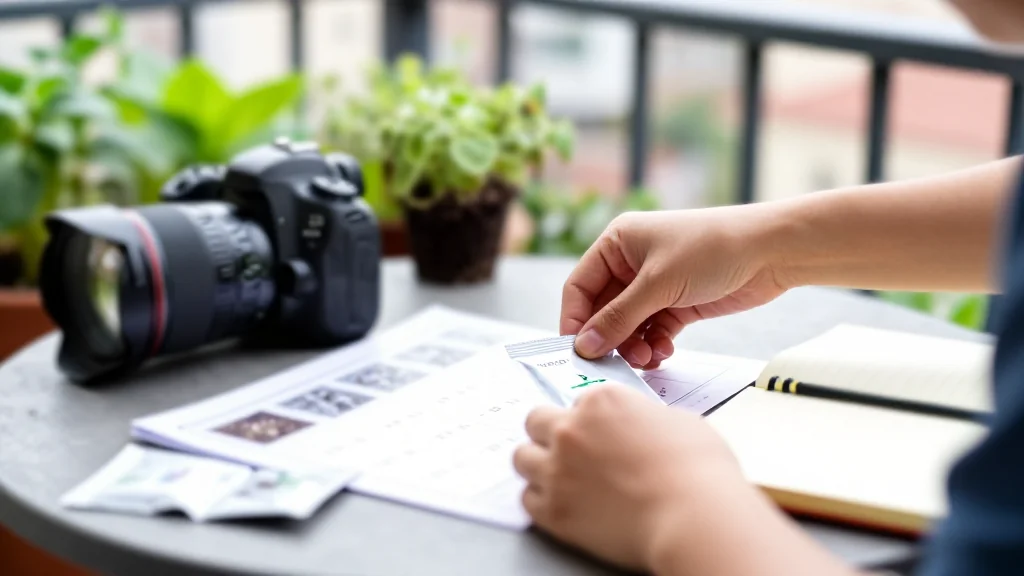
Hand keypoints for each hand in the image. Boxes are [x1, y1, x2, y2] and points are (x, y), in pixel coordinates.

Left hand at [512, 385, 748, 571]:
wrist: (694, 518)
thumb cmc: (698, 471)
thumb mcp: (678, 422)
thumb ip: (645, 419)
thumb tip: (641, 429)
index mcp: (601, 401)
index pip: (577, 402)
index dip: (590, 419)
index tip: (600, 433)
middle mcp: (571, 430)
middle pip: (537, 422)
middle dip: (550, 434)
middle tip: (570, 450)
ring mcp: (557, 470)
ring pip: (522, 457)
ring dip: (538, 464)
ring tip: (560, 477)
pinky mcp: (553, 510)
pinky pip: (527, 499)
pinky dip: (541, 501)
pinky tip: (562, 503)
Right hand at [561, 206, 789, 368]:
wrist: (770, 251)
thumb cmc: (712, 248)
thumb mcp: (658, 283)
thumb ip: (619, 318)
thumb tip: (585, 346)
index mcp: (617, 243)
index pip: (579, 286)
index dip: (575, 319)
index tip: (577, 351)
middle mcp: (631, 263)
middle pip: (603, 310)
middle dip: (610, 338)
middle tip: (614, 364)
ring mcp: (655, 285)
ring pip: (628, 325)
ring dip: (633, 346)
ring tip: (646, 359)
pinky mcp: (677, 303)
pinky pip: (652, 331)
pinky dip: (654, 345)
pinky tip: (664, 353)